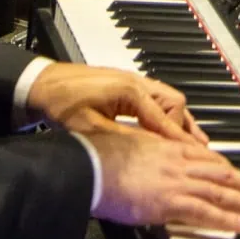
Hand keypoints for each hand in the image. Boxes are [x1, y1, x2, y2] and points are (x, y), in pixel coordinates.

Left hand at [27, 62, 207, 143]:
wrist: (44, 84)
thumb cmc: (62, 103)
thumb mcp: (91, 128)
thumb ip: (122, 139)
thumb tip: (148, 155)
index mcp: (129, 90)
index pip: (164, 116)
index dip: (179, 138)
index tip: (195, 155)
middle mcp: (137, 83)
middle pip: (174, 103)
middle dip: (183, 127)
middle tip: (193, 151)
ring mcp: (134, 83)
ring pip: (168, 100)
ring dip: (178, 121)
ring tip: (193, 144)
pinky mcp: (128, 88)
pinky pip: (156, 101)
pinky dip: (166, 116)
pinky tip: (168, 131)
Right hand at [91, 128, 239, 232]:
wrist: (89, 162)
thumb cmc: (100, 155)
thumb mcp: (131, 146)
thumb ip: (148, 153)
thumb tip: (152, 163)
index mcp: (168, 147)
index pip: (207, 158)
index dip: (228, 169)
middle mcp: (178, 161)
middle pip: (221, 173)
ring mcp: (176, 181)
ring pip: (220, 191)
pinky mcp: (169, 201)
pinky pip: (204, 211)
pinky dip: (225, 218)